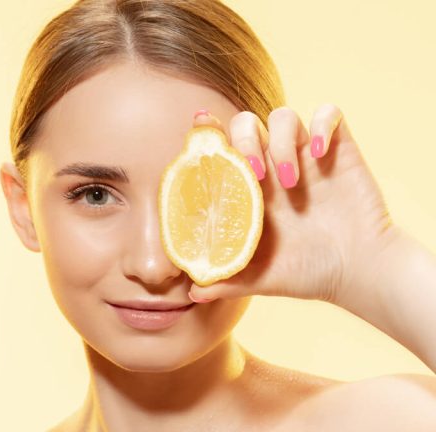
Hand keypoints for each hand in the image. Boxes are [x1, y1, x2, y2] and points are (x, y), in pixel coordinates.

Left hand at [187, 105, 393, 303]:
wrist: (358, 271)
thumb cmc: (306, 272)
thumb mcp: (259, 279)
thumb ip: (225, 282)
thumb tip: (192, 294)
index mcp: (247, 187)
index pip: (221, 147)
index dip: (208, 132)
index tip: (199, 124)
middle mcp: (272, 164)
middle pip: (246, 123)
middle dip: (243, 140)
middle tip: (254, 174)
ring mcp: (304, 155)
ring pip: (282, 116)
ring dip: (280, 141)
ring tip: (288, 180)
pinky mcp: (337, 150)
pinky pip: (329, 113)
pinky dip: (322, 124)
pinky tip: (319, 153)